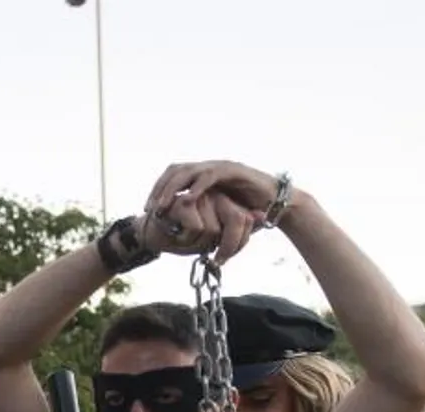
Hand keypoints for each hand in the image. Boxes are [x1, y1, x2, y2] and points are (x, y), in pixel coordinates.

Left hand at [142, 161, 288, 263]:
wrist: (277, 204)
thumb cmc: (248, 212)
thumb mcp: (218, 216)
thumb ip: (201, 218)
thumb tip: (182, 232)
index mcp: (203, 176)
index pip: (173, 176)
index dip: (158, 190)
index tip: (148, 210)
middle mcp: (209, 168)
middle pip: (175, 170)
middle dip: (159, 189)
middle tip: (150, 209)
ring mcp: (220, 167)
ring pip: (189, 172)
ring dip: (173, 189)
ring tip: (162, 206)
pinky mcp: (233, 171)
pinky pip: (210, 176)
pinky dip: (196, 187)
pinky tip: (187, 200)